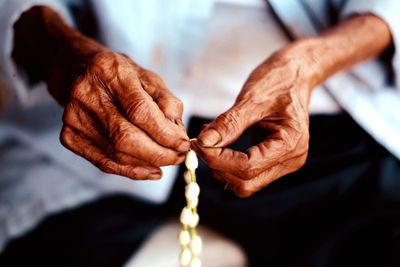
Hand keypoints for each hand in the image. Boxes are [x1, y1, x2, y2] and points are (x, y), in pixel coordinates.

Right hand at [60, 51, 189, 179]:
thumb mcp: (148, 77)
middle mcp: (85, 94)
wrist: (78, 71)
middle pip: (125, 138)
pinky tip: (151, 170)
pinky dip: (131, 170)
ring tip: (168, 160)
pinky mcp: (69, 137)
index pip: (140, 111)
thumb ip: (166, 102)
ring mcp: (73, 117)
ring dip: (148, 163)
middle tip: (179, 156)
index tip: (184, 143)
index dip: (165, 133)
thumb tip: (178, 133)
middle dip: (159, 153)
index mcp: (109, 71)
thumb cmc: (119, 75)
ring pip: (116, 154)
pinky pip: (105, 162)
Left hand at [194, 48, 313, 196]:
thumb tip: (205, 142)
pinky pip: (247, 173)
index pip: (248, 167)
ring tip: (210, 141)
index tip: (199, 144)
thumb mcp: (252, 98)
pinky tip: (220, 144)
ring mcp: (283, 163)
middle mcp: (290, 160)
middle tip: (201, 144)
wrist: (294, 74)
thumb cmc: (278, 81)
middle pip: (246, 183)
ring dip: (221, 167)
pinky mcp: (273, 161)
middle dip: (218, 167)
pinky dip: (228, 163)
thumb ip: (229, 123)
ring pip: (245, 183)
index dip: (218, 159)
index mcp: (291, 144)